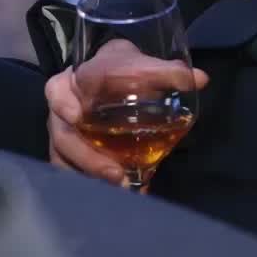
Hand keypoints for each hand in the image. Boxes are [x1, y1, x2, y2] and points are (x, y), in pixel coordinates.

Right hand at [46, 43, 209, 183]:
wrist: (114, 78)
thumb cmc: (122, 70)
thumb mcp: (140, 64)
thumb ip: (166, 71)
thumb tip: (200, 79)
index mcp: (70, 83)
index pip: (56, 91)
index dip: (63, 104)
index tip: (77, 116)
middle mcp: (61, 113)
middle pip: (63, 137)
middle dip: (86, 158)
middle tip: (115, 174)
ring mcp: (65, 137)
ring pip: (66, 161)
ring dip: (91, 177)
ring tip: (121, 188)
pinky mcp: (73, 157)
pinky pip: (77, 173)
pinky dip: (97, 185)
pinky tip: (126, 192)